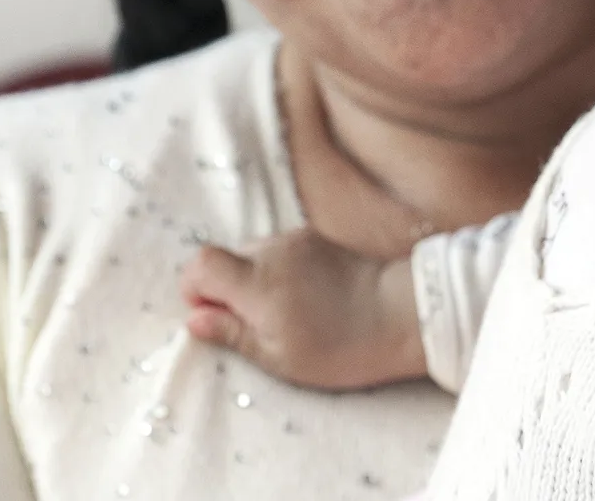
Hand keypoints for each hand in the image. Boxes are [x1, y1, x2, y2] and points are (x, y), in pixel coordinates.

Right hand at [179, 228, 426, 389]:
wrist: (400, 314)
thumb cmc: (340, 346)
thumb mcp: (279, 357)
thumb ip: (232, 333)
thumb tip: (193, 320)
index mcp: (258, 282)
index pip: (201, 263)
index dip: (194, 289)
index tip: (211, 315)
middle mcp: (273, 250)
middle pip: (227, 257)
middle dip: (226, 288)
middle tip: (252, 323)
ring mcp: (297, 239)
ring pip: (255, 253)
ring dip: (254, 280)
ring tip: (285, 313)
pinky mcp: (317, 237)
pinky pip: (281, 250)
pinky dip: (279, 270)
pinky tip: (304, 296)